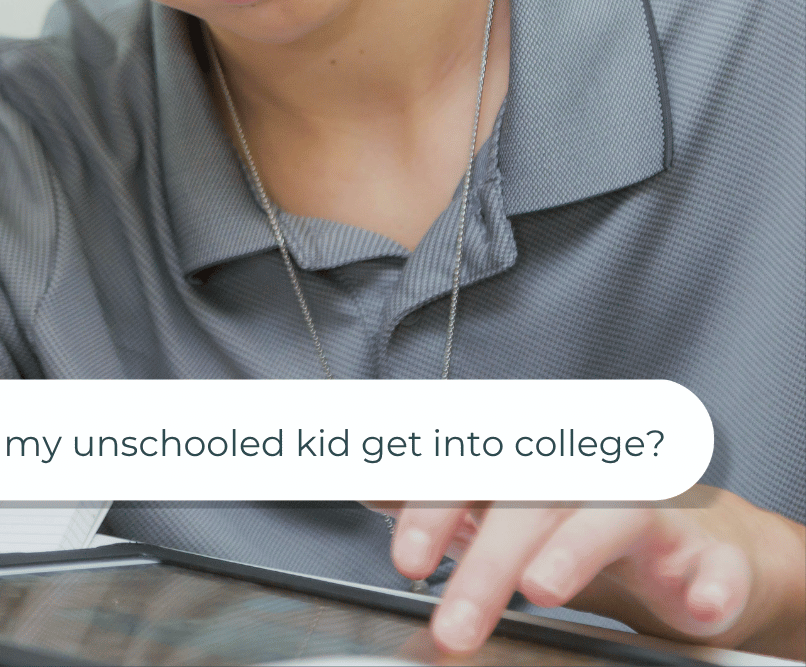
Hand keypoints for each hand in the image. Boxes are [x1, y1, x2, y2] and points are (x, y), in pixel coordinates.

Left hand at [370, 486, 805, 658]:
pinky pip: (712, 559)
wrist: (691, 544)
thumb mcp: (505, 512)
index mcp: (530, 463)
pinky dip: (707, 580)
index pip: (475, 470)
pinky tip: (696, 603)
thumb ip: (443, 501)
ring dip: (576, 549)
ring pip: (612, 514)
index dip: (436, 507)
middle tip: (453, 621)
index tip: (406, 560)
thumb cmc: (581, 523)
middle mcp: (585, 475)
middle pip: (532, 499)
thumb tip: (371, 486)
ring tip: (543, 589)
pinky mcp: (708, 548)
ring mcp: (648, 507)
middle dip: (488, 557)